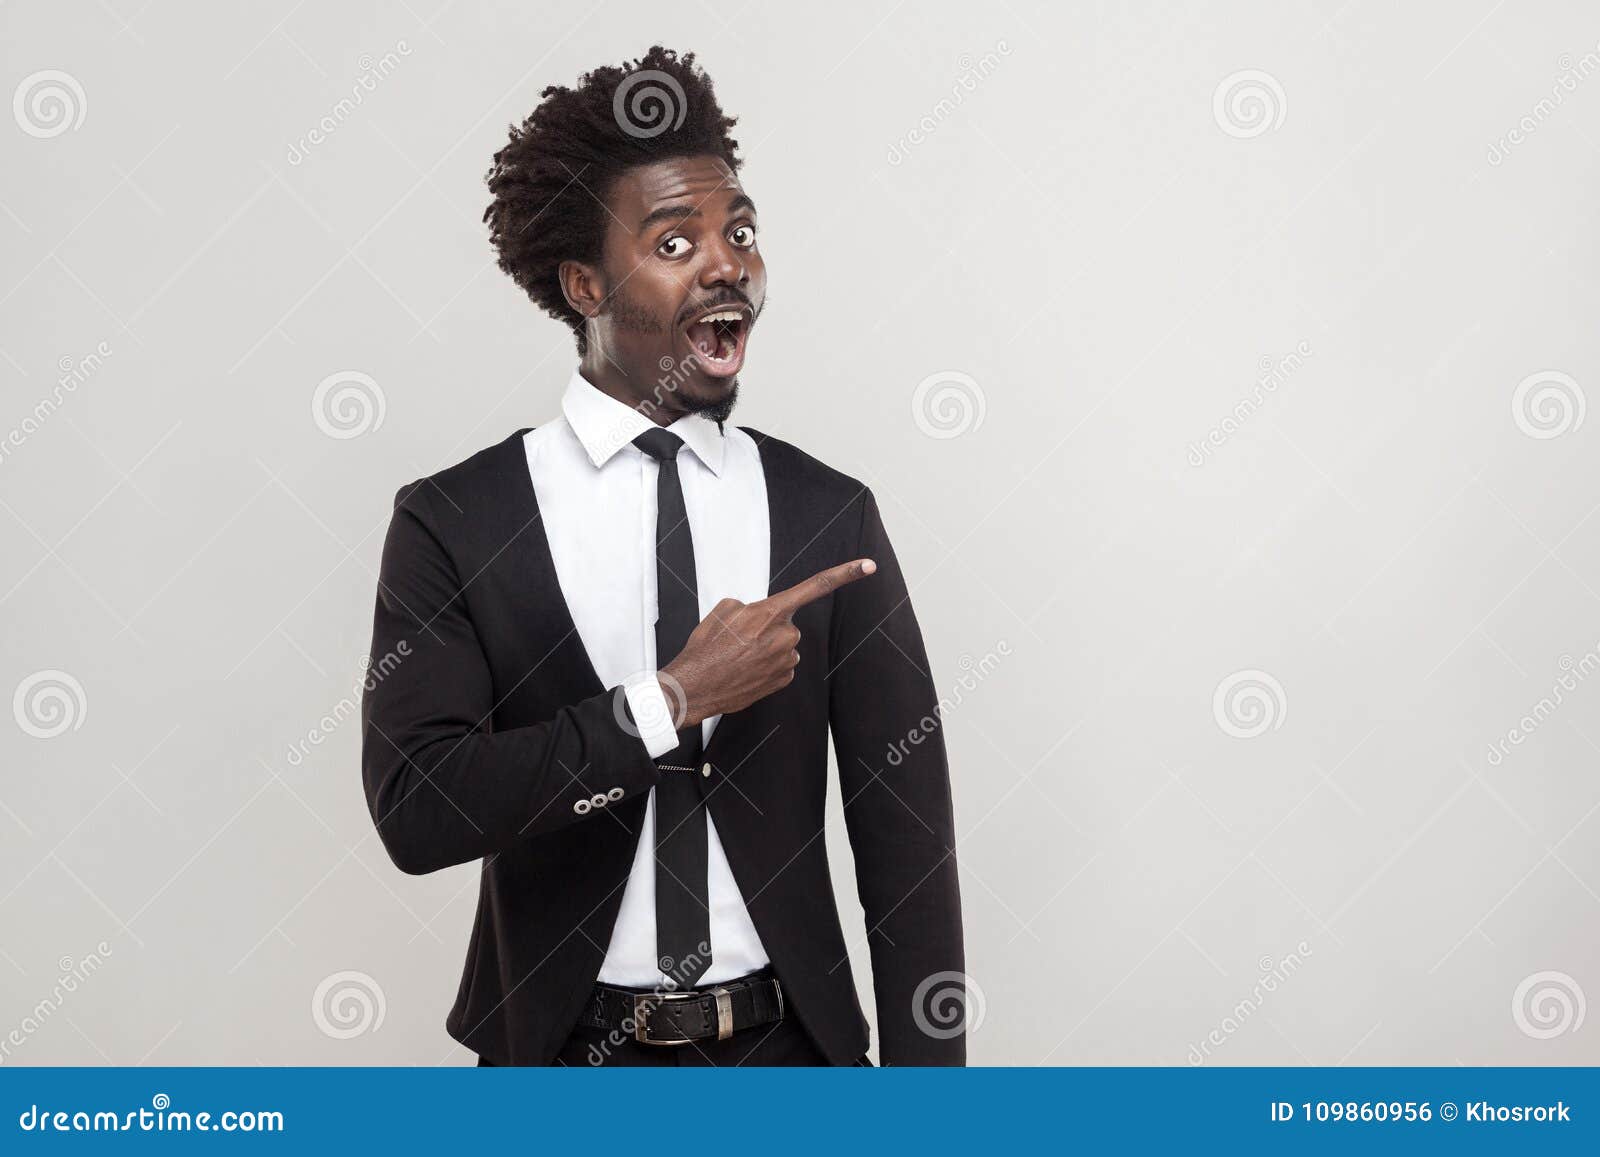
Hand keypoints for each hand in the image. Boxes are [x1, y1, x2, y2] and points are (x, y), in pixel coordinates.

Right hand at [659, 559, 876, 726]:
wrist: (695, 687)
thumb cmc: (705, 648)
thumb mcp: (723, 610)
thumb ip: (750, 606)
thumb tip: (758, 615)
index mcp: (771, 613)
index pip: (815, 587)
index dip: (845, 574)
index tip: (868, 566)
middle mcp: (786, 636)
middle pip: (786, 623)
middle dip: (768, 628)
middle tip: (740, 639)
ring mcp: (787, 660)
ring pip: (783, 645)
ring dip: (766, 648)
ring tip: (738, 656)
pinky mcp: (784, 680)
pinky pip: (781, 665)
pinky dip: (766, 666)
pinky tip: (746, 670)